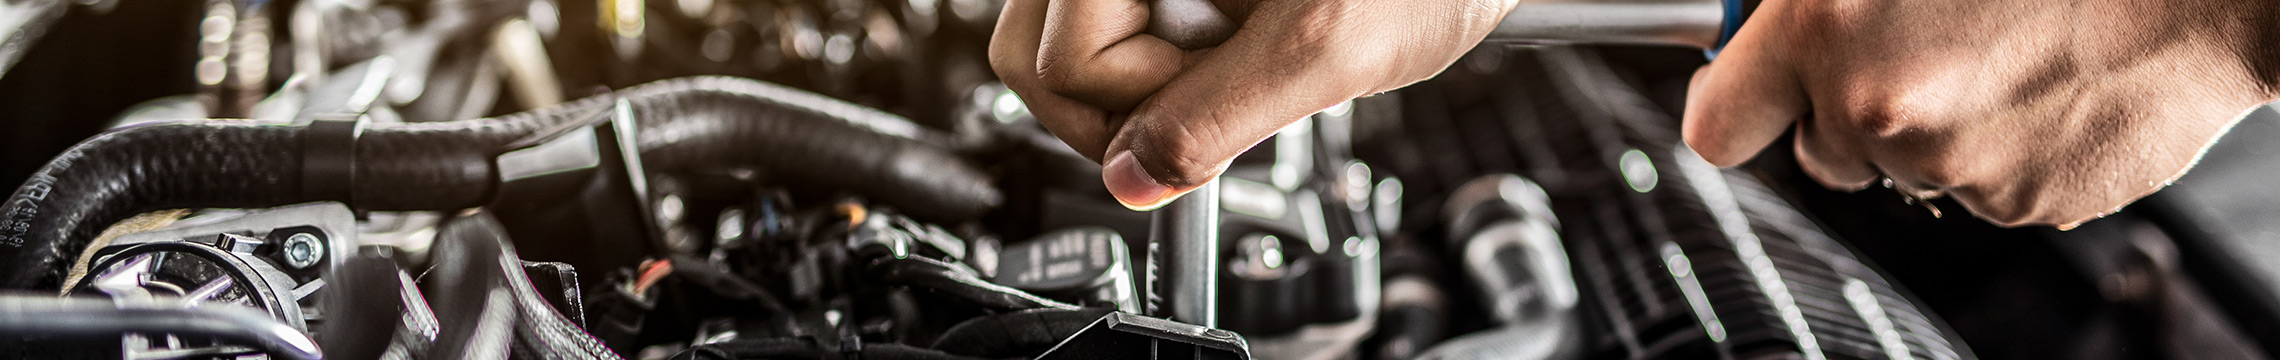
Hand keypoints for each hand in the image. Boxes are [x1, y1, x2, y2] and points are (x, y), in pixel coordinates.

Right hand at [989, 0, 1516, 208]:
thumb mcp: (1326, 49)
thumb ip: (1216, 119)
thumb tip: (1134, 177)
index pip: (1057, 61)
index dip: (1137, 107)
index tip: (1211, 106)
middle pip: (1039, 49)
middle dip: (1126, 95)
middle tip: (1221, 84)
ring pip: (1069, 37)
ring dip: (1151, 69)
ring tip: (1240, 46)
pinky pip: (1118, 17)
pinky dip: (1173, 42)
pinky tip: (1241, 29)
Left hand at [1685, 0, 2279, 227]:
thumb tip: (1749, 24)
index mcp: (1823, 30)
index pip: (1718, 124)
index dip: (1737, 105)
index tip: (1750, 91)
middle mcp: (1876, 107)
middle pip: (1818, 153)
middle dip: (1848, 110)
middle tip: (1914, 48)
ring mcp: (1951, 163)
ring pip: (1906, 169)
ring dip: (1936, 126)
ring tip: (2002, 49)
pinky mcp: (2022, 202)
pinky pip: (1986, 189)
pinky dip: (2007, 148)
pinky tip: (2045, 84)